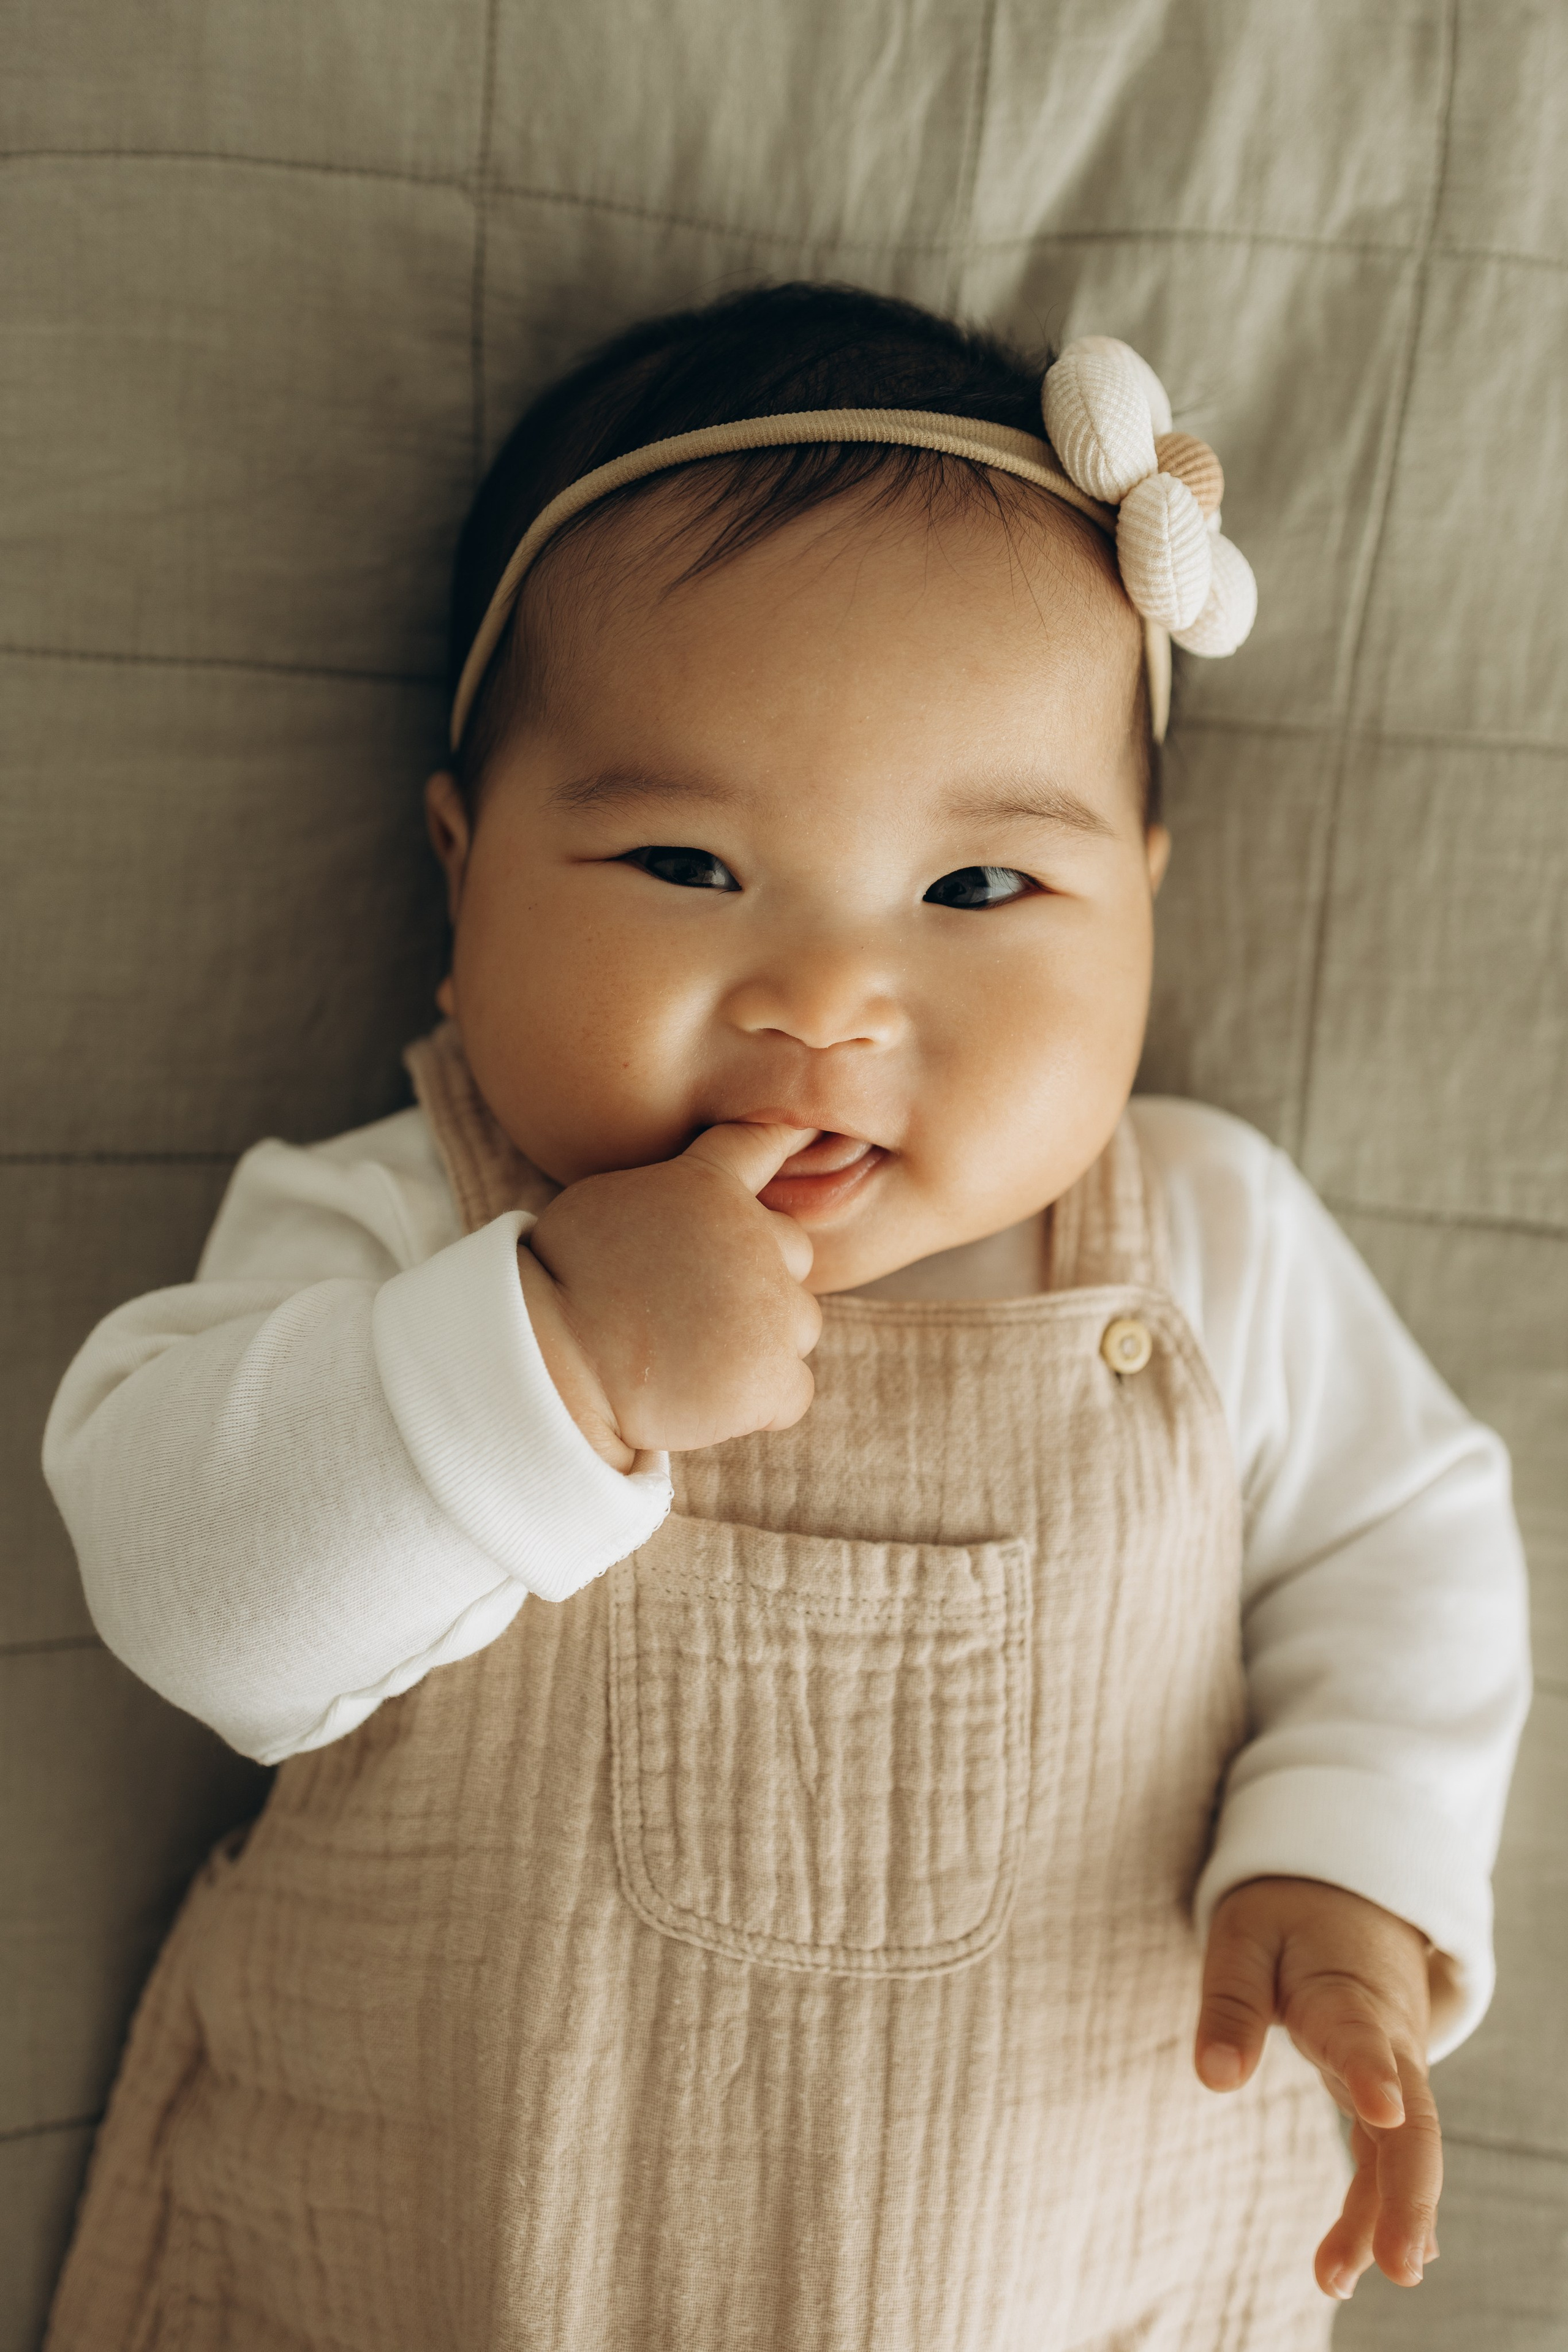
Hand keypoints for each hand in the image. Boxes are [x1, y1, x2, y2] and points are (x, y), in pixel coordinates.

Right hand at [517, 1123, 823, 1468]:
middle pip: (791, 1253)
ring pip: (796, 1325)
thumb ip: (668, 1201)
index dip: (784, 1137)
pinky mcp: (773, 1376)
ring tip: (689, 1359)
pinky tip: (704, 1399)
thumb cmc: (561, 1285)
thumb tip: (693, 1222)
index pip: (760, 1145)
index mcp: (708, 1187)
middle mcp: (754, 1239)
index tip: (800, 1133)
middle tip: (692, 1311)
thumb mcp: (606, 1206)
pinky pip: (793, 1392)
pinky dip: (758, 1403)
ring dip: (758, 1342)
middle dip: (757, 1279)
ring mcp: (771, 1309)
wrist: (551, 1360)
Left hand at [1195, 1876, 1440, 2301]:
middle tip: (1399, 2265)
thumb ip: (1229, 2003)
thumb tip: (1213, 2080)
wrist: (1353, 1896)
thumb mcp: (1244, 1937)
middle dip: (1409, 2195)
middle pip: (1413, 2123)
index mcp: (1346, 1994)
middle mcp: (1385, 2041)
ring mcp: (1395, 2069)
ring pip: (1407, 2150)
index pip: (1363, 2037)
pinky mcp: (1387, 2088)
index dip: (1373, 2073)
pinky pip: (1390, 2151)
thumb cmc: (1289, 1916)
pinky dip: (1384, 2202)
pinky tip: (1382, 2257)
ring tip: (1339, 2281)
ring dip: (1387, 2216)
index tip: (1384, 2110)